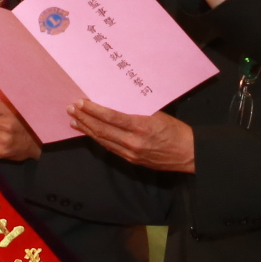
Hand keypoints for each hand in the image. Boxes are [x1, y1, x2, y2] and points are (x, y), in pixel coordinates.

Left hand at [67, 102, 194, 171]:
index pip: (111, 117)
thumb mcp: (158, 114)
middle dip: (84, 119)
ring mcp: (131, 153)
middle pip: (102, 130)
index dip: (94, 110)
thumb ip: (138, 110)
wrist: (189, 154)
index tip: (82, 102)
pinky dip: (98, 139)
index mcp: (141, 126)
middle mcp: (133, 141)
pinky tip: (90, 133)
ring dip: (87, 129)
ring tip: (74, 120)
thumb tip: (118, 102)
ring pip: (103, 140)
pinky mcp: (131, 160)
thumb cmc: (176, 131)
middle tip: (71, 109)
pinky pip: (110, 148)